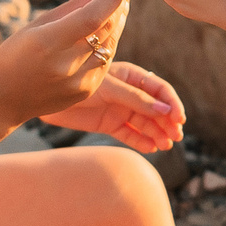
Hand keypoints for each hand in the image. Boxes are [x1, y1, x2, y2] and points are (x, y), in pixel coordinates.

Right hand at [0, 0, 142, 126]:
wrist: (1, 99)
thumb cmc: (15, 54)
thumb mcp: (38, 25)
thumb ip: (75, 6)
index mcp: (48, 44)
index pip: (92, 17)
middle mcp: (67, 65)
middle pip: (106, 28)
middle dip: (119, 2)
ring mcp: (79, 82)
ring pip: (111, 43)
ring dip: (118, 20)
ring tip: (120, 1)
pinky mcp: (86, 91)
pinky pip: (106, 60)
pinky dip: (109, 40)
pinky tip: (108, 26)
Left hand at [42, 62, 185, 154]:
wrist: (46, 96)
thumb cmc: (79, 82)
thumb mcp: (110, 88)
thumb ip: (136, 100)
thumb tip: (165, 110)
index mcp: (132, 76)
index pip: (160, 90)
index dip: (172, 103)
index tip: (179, 119)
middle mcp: (129, 94)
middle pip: (155, 109)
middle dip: (167, 122)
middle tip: (176, 137)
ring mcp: (119, 110)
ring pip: (145, 124)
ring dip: (157, 134)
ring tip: (165, 145)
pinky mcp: (109, 125)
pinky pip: (129, 135)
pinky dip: (141, 142)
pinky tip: (151, 149)